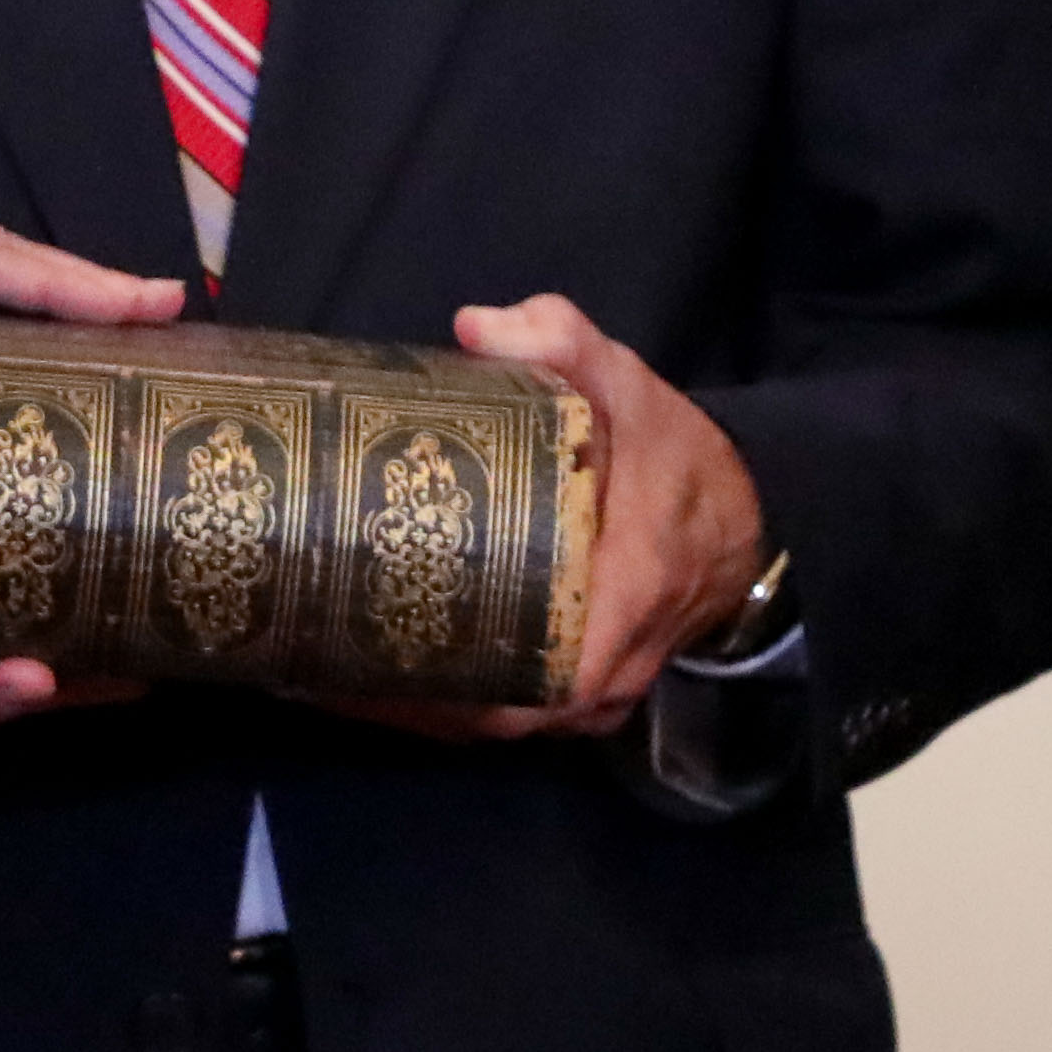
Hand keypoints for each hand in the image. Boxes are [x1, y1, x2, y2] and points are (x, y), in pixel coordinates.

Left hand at [341, 294, 769, 741]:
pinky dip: (449, 706)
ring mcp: (598, 699)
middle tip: (310, 658)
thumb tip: (475, 327)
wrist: (741, 516)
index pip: (542, 677)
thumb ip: (561, 342)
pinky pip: (510, 715)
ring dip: (418, 710)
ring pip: (497, 724)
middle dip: (403, 701)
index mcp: (624, 601)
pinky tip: (381, 681)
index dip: (452, 685)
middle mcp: (608, 672)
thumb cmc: (671, 455)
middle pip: (494, 716)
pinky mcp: (583, 699)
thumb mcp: (626, 384)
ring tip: (324, 675)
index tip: (362, 660)